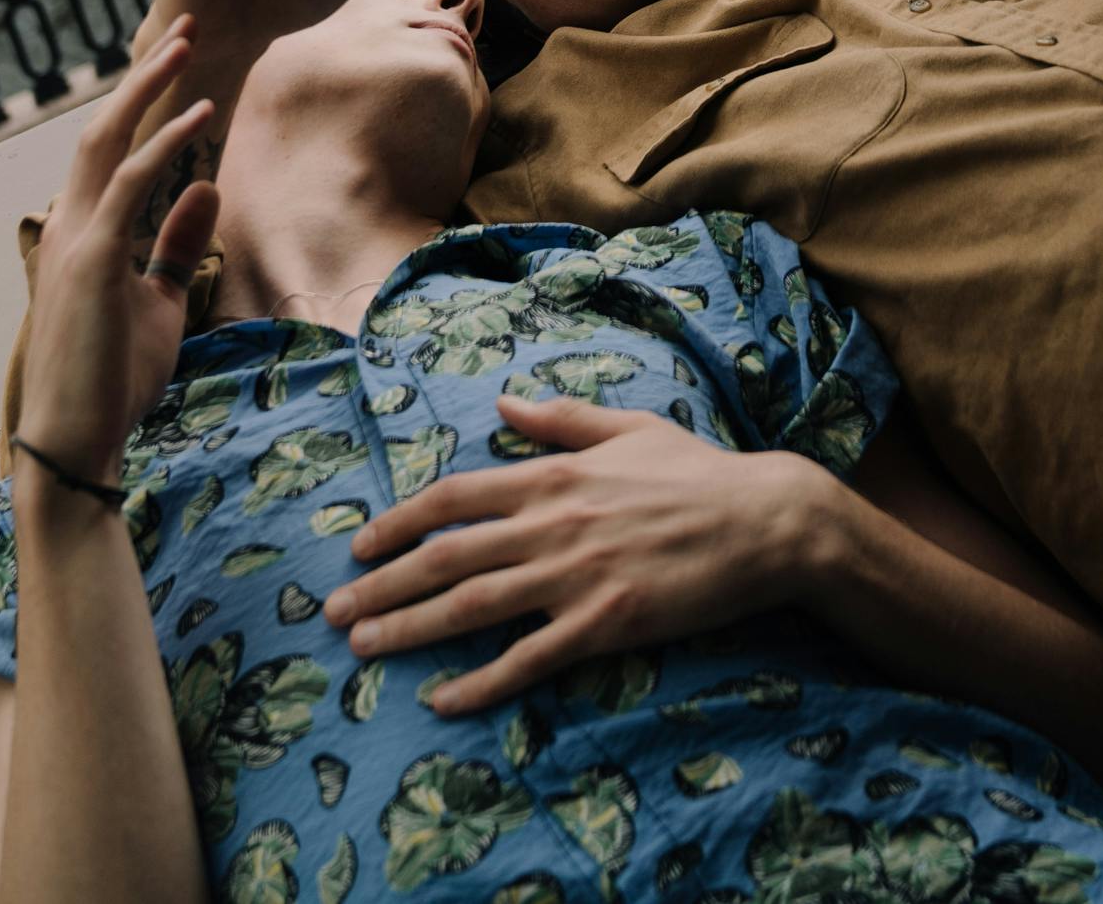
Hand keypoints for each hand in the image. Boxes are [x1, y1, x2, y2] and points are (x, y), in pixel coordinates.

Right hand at [15, 25, 224, 492]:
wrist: (80, 440)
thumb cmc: (117, 378)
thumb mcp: (160, 301)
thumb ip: (177, 244)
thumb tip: (206, 188)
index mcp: (81, 233)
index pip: (107, 151)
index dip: (140, 103)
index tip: (177, 63)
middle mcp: (69, 225)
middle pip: (101, 128)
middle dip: (141, 75)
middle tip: (183, 26)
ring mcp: (74, 240)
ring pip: (106, 140)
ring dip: (148, 87)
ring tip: (187, 43)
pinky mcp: (90, 260)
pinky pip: (128, 183)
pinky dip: (164, 143)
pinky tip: (199, 113)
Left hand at [324, 395, 837, 712]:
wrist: (766, 522)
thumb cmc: (700, 473)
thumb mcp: (629, 428)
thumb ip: (560, 420)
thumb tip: (502, 402)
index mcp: (554, 475)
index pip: (454, 498)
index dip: (399, 523)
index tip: (361, 548)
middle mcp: (553, 524)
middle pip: (447, 557)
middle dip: (383, 586)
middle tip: (335, 614)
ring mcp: (576, 576)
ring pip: (472, 607)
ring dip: (410, 629)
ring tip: (364, 648)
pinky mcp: (605, 624)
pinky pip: (529, 658)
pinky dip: (480, 681)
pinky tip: (442, 699)